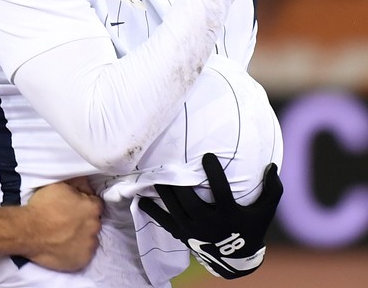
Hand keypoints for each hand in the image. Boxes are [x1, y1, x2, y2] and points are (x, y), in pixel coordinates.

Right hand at [23, 180, 101, 271]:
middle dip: (83, 220)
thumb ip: (77, 184)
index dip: (84, 204)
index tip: (74, 206)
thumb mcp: (60, 185)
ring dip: (81, 236)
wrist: (28, 231)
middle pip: (93, 222)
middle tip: (67, 220)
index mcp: (92, 208)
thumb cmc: (42, 206)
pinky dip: (76, 250)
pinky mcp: (82, 261)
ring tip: (64, 234)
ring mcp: (89, 246)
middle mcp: (95, 227)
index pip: (95, 204)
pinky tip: (63, 245)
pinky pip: (83, 253)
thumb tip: (86, 183)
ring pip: (89, 239)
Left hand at [138, 153, 282, 279]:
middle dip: (181, 184)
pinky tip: (142, 197)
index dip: (214, 173)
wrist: (236, 259)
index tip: (207, 155)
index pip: (221, 192)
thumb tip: (273, 165)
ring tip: (158, 176)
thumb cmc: (251, 228)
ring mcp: (194, 231)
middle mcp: (210, 224)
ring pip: (176, 210)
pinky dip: (152, 210)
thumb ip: (272, 190)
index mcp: (229, 215)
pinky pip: (164, 222)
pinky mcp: (182, 235)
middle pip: (192, 202)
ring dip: (166, 192)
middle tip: (173, 165)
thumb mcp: (265, 212)